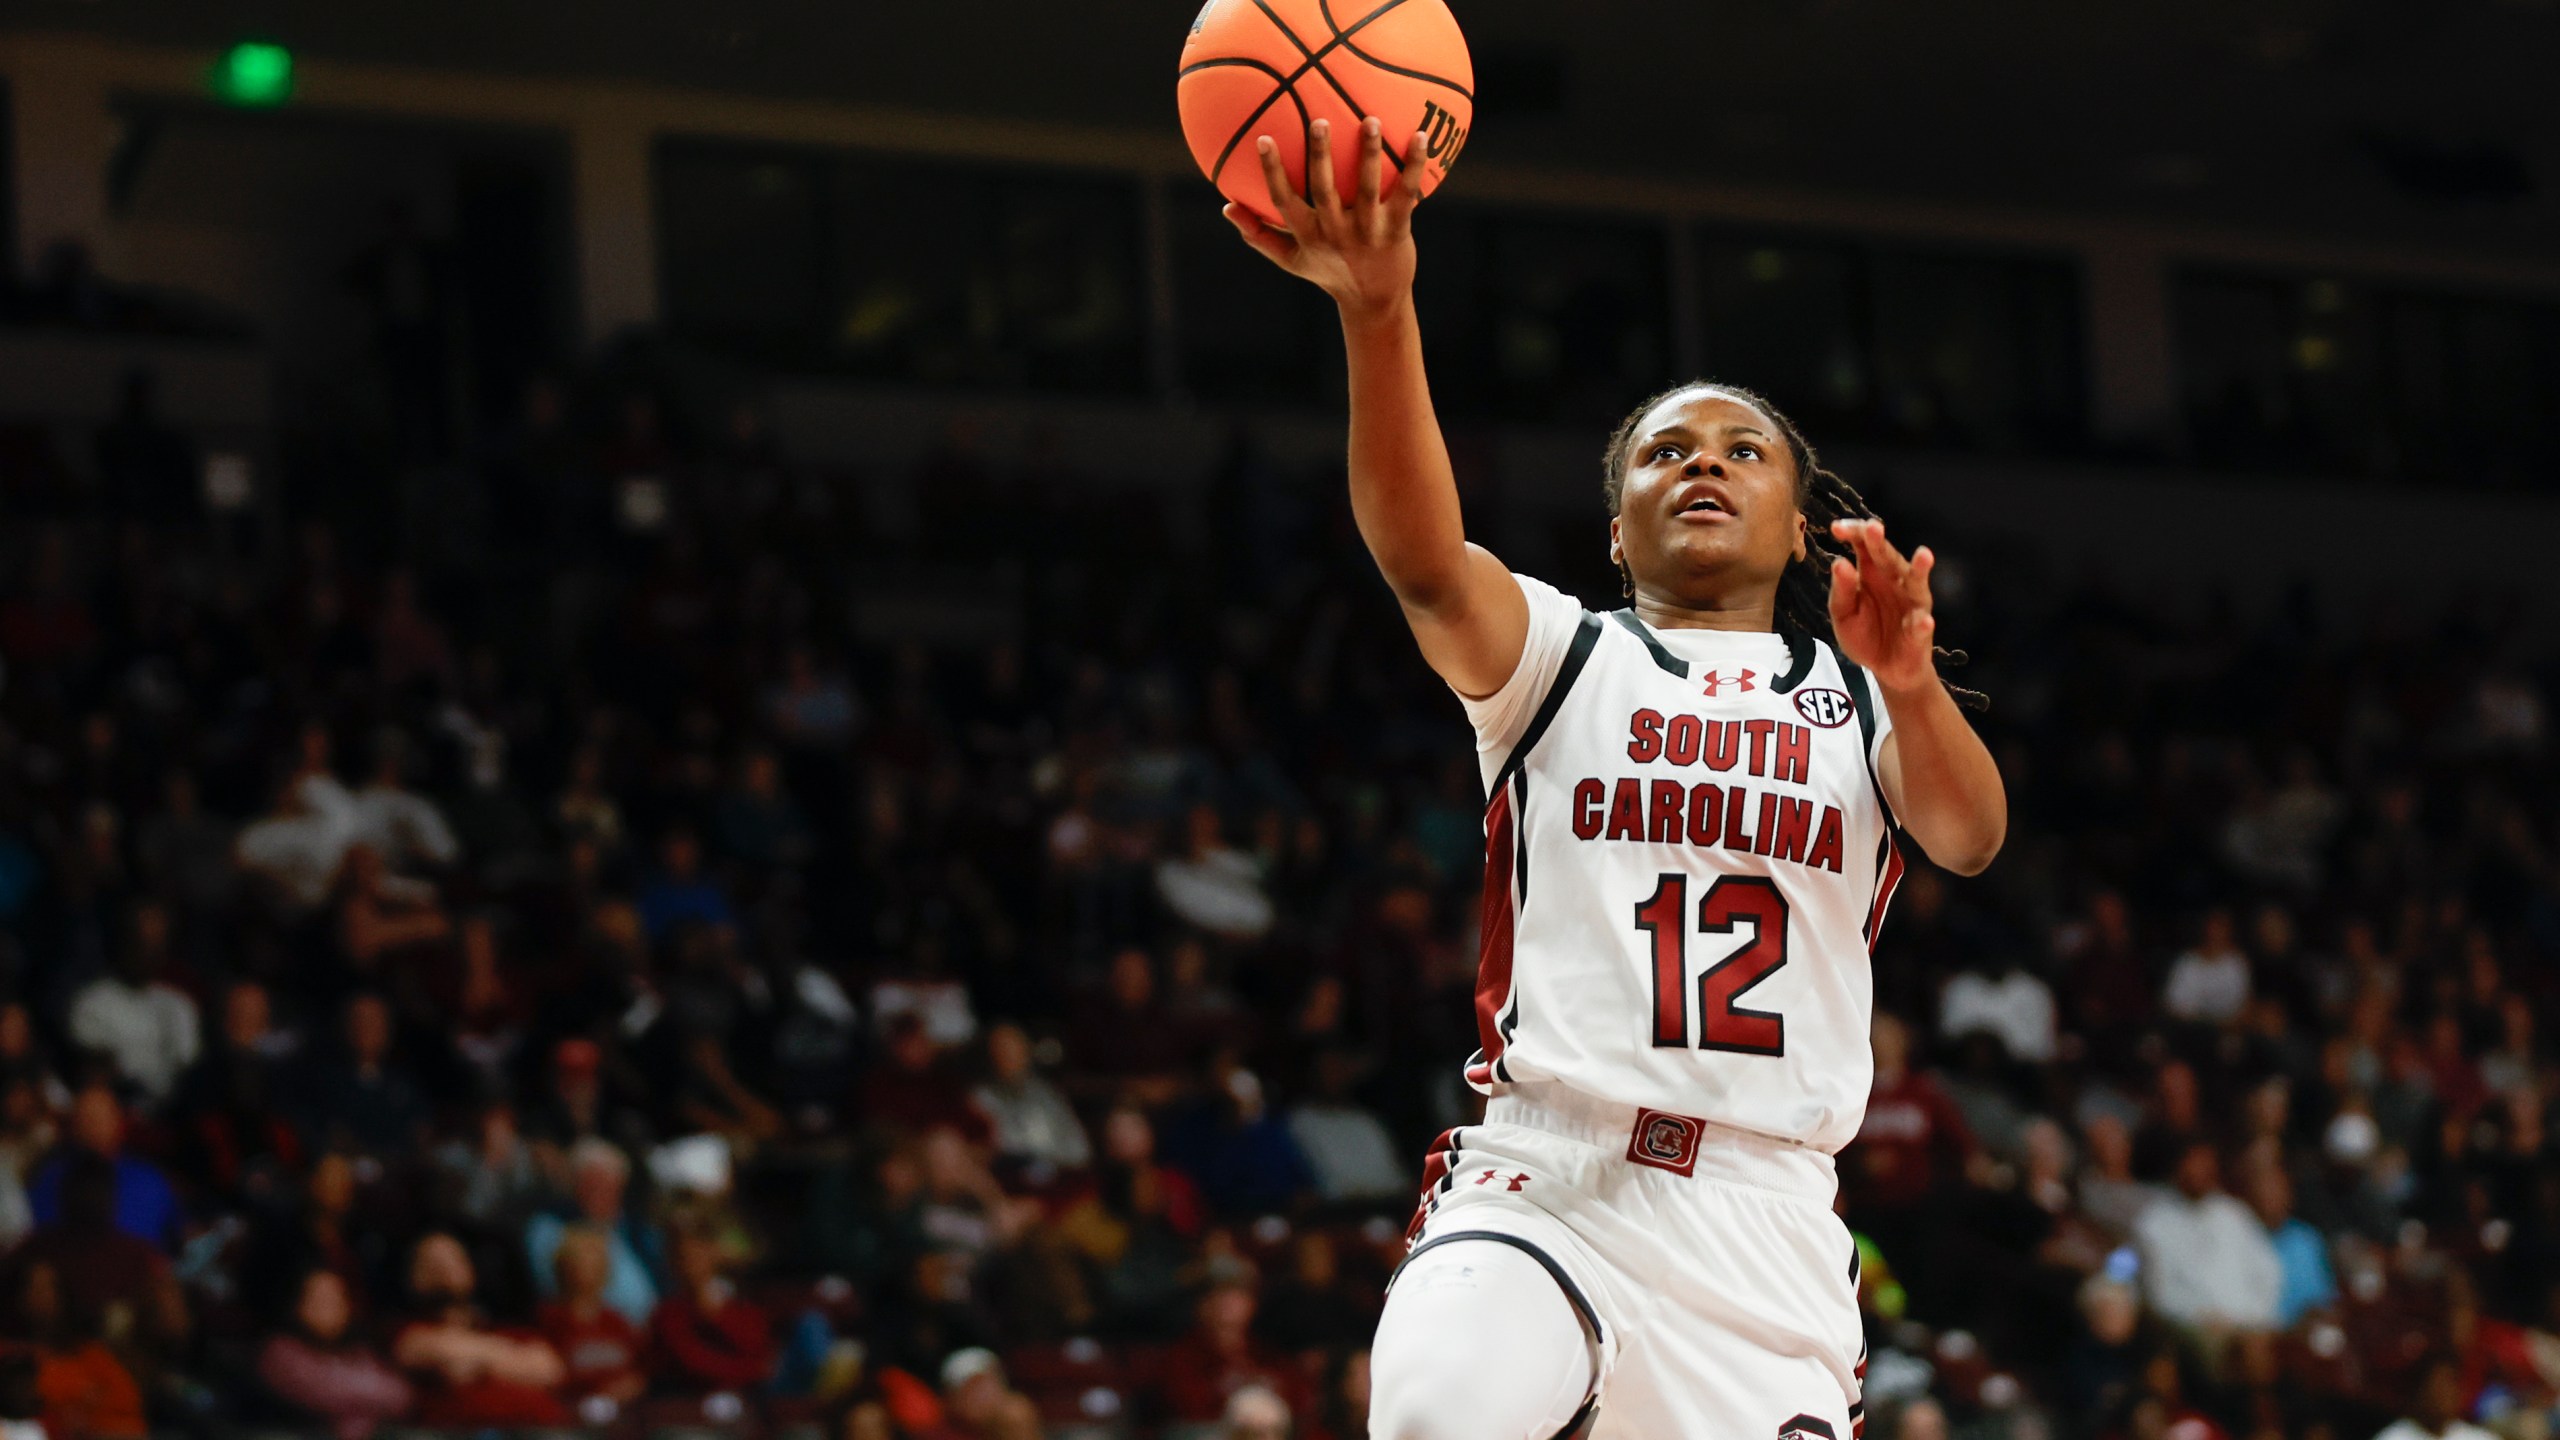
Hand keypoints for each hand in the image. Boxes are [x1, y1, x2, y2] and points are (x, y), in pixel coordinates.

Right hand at [1223, 117, 1422, 320]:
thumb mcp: (1291, 259)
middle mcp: (1336, 232)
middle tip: (1318, 121)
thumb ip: (1259, 235)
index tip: (1263, 139)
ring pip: (1368, 189)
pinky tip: (1420, 136)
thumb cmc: (1329, 273)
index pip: (1284, 201)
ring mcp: (1367, 231)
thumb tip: (1226, 207)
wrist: (1375, 301)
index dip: (1273, 171)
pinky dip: (1414, 165)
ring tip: (1370, 120)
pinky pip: (1407, 194)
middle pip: (1325, 190)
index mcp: (1308, 235)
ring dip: (1368, 154)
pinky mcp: (1397, 230)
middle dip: (1320, 155)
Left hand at [1827, 519, 1941, 693]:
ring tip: (1924, 555)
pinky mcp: (1921, 631)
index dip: (1853, 533)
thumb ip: (1841, 591)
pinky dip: (1922, 624)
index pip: (1864, 545)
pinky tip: (1922, 620)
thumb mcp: (1843, 614)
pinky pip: (1922, 626)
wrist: (1885, 669)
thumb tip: (1838, 563)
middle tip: (1872, 527)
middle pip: (1888, 557)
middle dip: (1881, 542)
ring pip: (1916, 582)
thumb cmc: (1865, 635)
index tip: (1837, 528)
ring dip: (1920, 569)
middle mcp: (1895, 581)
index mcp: (1872, 573)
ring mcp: (1911, 604)